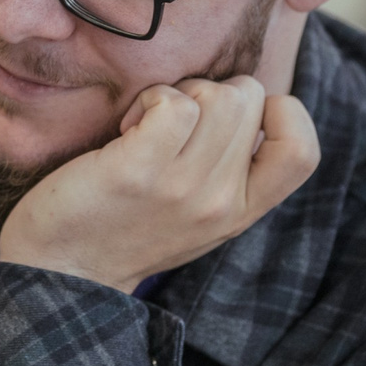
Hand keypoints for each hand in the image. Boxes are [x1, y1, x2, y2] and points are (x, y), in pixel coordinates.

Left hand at [0, 76, 319, 294]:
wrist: (61, 274)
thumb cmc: (122, 230)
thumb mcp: (197, 216)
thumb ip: (229, 174)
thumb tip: (248, 105)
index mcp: (241, 212)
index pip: (304, 152)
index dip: (284, 114)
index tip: (238, 121)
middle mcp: (220, 202)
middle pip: (251, 98)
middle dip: (210, 91)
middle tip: (172, 125)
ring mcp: (181, 188)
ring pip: (216, 94)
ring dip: (177, 93)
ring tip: (146, 127)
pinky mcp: (137, 171)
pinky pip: (172, 102)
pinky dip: (149, 99)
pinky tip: (126, 128)